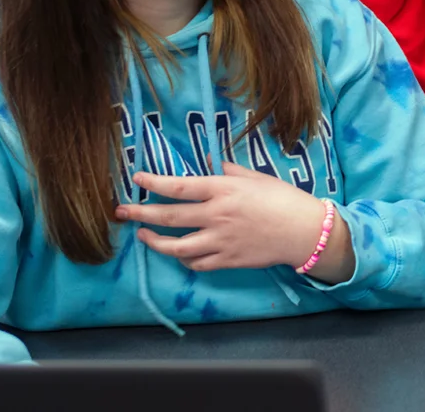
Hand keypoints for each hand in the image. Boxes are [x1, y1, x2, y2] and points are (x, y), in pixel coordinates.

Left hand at [117, 163, 356, 282]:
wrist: (303, 231)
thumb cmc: (282, 199)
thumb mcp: (256, 178)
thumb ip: (229, 171)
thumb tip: (211, 162)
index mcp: (223, 191)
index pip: (179, 186)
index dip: (154, 183)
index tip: (137, 179)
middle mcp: (216, 216)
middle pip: (169, 217)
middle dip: (141, 214)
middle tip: (122, 212)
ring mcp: (220, 241)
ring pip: (176, 247)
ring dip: (155, 242)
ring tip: (143, 236)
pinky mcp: (226, 260)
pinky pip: (196, 263)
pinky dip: (183, 259)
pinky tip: (177, 252)